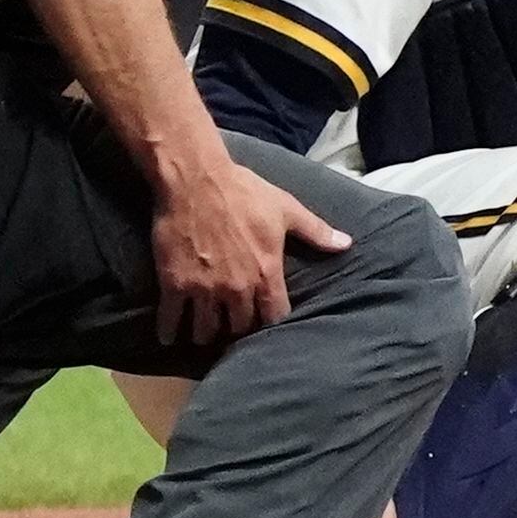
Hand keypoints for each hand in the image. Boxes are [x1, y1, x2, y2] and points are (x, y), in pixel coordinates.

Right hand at [147, 147, 352, 350]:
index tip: (266, 323)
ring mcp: (204, 289)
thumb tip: (346, 245)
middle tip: (233, 330)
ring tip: (205, 334)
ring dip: (206, 334)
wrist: (196, 180)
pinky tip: (170, 337)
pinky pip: (171, 320)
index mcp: (267, 272)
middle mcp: (237, 288)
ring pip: (206, 330)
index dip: (271, 322)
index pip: (275, 316)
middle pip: (240, 327)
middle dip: (238, 330)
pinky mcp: (174, 285)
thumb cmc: (244, 192)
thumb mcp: (287, 209)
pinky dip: (170, 332)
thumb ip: (317, 232)